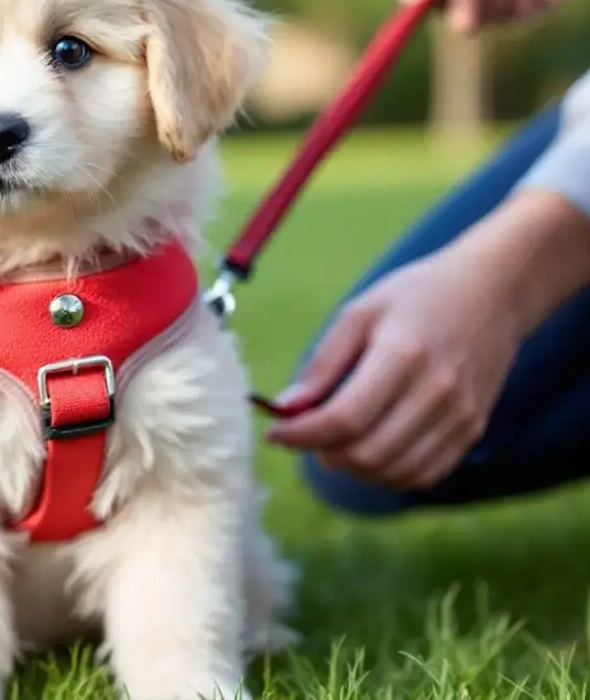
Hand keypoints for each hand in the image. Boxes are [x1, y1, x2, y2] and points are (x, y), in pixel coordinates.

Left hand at [267, 189, 589, 489]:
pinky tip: (369, 450)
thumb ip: (322, 363)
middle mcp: (437, 391)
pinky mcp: (473, 430)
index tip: (274, 433)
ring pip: (394, 472)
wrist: (493, 293)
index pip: (345, 418)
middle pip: (368, 452)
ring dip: (353, 467)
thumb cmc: (417, 296)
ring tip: (334, 442)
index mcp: (403, 355)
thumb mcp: (359, 313)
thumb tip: (287, 407)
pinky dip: (387, 474)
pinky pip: (423, 474)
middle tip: (305, 435)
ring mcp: (460, 416)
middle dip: (323, 452)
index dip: (302, 435)